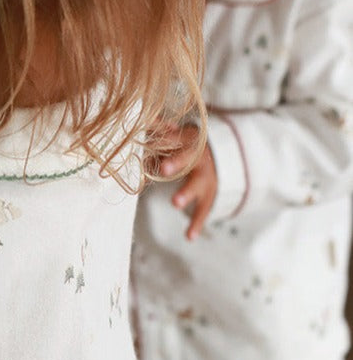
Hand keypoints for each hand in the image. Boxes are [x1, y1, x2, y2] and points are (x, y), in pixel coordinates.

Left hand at [149, 123, 217, 240]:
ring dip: (186, 193)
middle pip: (188, 159)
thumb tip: (140, 122)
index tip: (147, 143)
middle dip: (176, 163)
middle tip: (163, 169)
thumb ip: (160, 134)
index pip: (175, 140)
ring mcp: (206, 177)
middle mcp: (199, 158)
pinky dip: (196, 223)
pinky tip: (189, 237)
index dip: (164, 141)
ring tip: (175, 203)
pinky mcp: (209, 194)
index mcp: (189, 141)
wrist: (218, 157)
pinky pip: (203, 210)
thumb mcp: (177, 138)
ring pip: (198, 184)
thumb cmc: (186, 147)